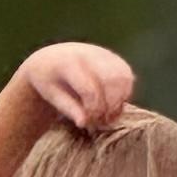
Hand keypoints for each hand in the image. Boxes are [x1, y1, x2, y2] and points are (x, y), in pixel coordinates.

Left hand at [21, 40, 135, 131]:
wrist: (51, 59)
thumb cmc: (49, 82)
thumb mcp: (52, 96)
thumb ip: (69, 109)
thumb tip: (84, 123)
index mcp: (69, 62)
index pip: (90, 90)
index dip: (93, 111)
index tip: (87, 123)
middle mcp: (90, 53)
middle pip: (111, 83)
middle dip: (109, 107)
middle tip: (99, 122)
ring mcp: (104, 54)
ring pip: (124, 78)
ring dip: (119, 101)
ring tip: (107, 116)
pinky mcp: (115, 58)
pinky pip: (127, 77)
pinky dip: (124, 94)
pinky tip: (111, 105)